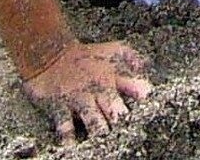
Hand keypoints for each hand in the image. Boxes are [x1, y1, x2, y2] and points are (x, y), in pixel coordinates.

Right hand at [24, 39, 151, 142]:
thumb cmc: (87, 56)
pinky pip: (64, 126)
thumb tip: (148, 76)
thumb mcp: (113, 50)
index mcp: (111, 80)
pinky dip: (68, 138)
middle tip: (127, 135)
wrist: (51, 54)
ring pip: (93, 120)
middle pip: (113, 111)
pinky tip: (73, 147)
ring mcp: (78, 100)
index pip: (130, 90)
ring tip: (105, 141)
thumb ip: (133, 58)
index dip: (140, 102)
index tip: (148, 111)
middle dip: (121, 123)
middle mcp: (97, 91)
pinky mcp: (59, 107)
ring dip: (100, 132)